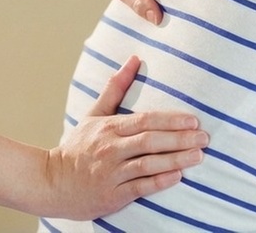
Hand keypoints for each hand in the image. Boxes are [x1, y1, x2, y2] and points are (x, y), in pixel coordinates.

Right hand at [40, 55, 207, 219]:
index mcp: (109, 128)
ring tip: (199, 156)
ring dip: (176, 160)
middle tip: (205, 138)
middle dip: (180, 139)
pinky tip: (178, 177)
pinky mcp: (112, 196)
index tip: (193, 120)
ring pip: (148, 164)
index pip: (145, 120)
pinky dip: (159, 181)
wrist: (51, 182)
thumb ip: (116, 88)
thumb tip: (134, 59)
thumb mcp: (94, 114)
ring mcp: (111, 173)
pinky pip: (140, 187)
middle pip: (150, 141)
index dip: (171, 120)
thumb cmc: (78, 147)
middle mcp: (111, 149)